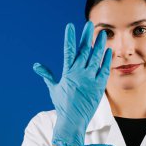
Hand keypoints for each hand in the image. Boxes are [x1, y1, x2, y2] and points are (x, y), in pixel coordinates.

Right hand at [33, 21, 111, 145]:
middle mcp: (79, 73)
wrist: (73, 120)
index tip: (70, 26)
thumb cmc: (62, 105)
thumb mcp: (53, 88)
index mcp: (68, 72)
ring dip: (99, 44)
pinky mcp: (99, 86)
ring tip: (102, 34)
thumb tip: (36, 66)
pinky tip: (109, 51)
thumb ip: (47, 75)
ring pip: (96, 57)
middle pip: (84, 50)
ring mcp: (90, 79)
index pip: (68, 50)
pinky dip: (107, 60)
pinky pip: (104, 69)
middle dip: (87, 36)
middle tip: (90, 24)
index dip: (70, 38)